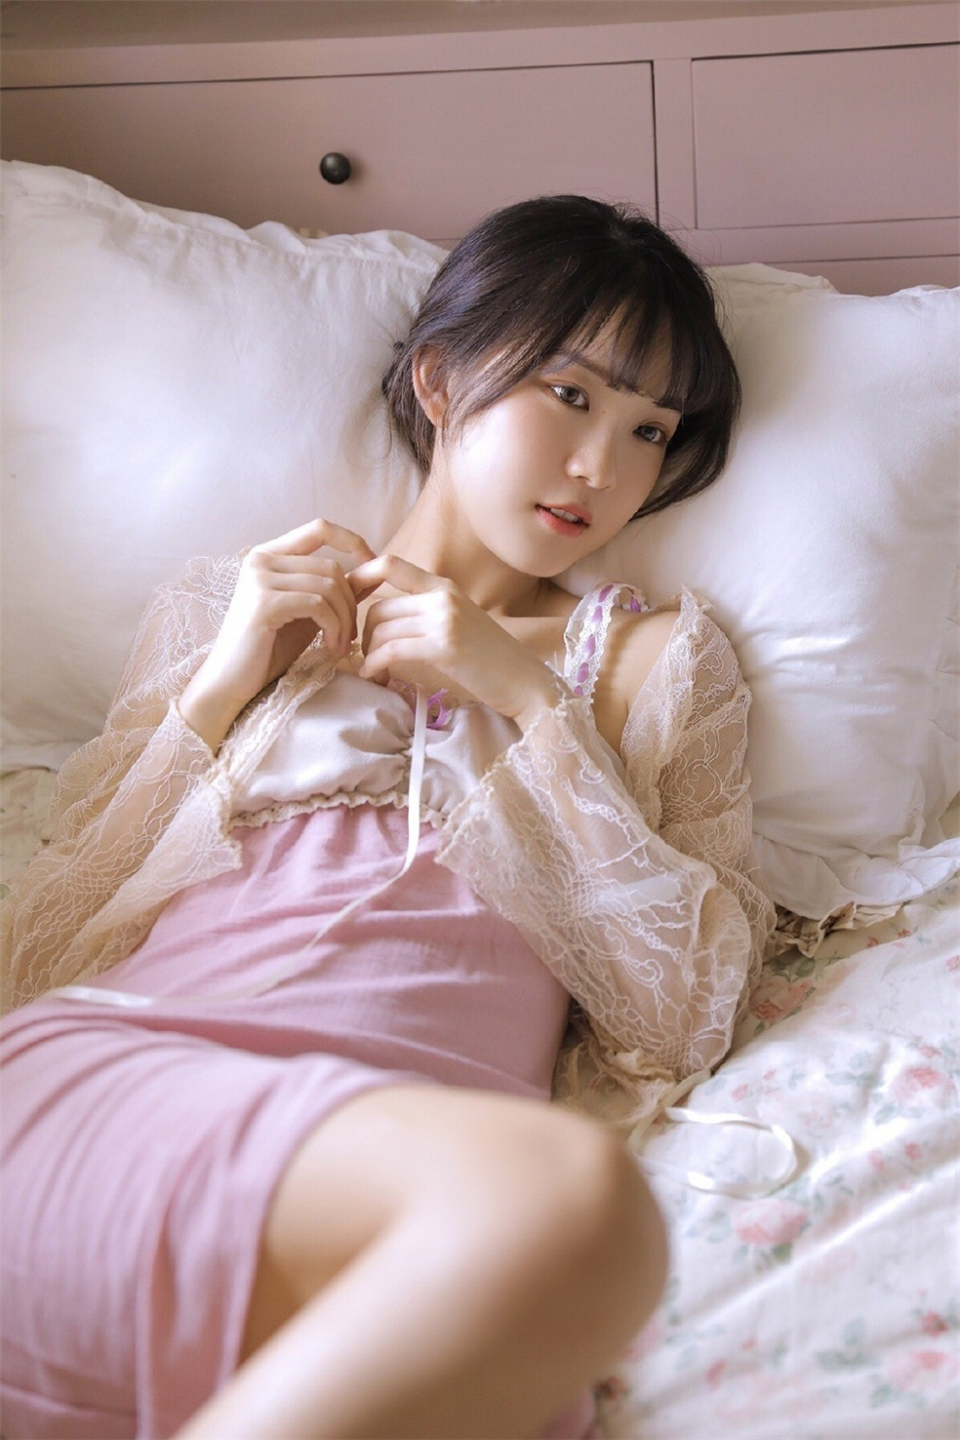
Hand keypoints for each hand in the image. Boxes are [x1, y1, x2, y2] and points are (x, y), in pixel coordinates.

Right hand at [179, 519, 375, 749]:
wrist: (233, 681)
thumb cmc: (270, 648)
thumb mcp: (309, 613)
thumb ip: (336, 590)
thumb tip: (376, 570)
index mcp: (269, 554)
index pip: (319, 528)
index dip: (352, 541)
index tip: (374, 564)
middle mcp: (260, 559)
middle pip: (330, 565)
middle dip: (351, 602)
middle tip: (351, 635)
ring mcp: (259, 578)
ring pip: (328, 585)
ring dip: (344, 619)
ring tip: (341, 645)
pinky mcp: (264, 603)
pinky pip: (318, 604)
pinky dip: (334, 627)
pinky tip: (332, 648)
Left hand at [348, 554, 560, 727]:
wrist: (525, 682)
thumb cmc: (490, 660)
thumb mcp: (459, 622)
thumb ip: (427, 613)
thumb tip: (382, 618)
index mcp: (445, 587)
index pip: (390, 564)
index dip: (359, 576)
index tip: (345, 601)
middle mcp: (443, 597)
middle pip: (377, 608)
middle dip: (361, 635)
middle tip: (364, 656)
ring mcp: (445, 620)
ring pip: (380, 631)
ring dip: (368, 655)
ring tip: (374, 671)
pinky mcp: (444, 647)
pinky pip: (390, 651)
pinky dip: (375, 665)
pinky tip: (376, 676)